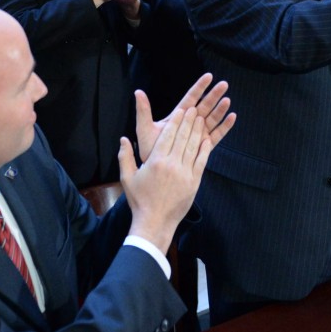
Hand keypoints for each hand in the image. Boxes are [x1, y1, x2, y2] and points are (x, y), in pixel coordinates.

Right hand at [119, 107, 212, 253]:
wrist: (155, 222)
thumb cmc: (139, 200)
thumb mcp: (127, 178)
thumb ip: (125, 157)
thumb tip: (123, 139)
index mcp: (155, 161)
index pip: (168, 136)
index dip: (176, 121)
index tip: (181, 110)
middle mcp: (171, 165)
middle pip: (183, 137)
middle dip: (189, 121)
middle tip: (194, 109)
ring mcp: (184, 173)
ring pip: (193, 147)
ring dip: (198, 131)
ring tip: (201, 119)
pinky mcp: (194, 183)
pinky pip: (201, 162)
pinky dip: (204, 149)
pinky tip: (207, 140)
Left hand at [135, 73, 234, 162]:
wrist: (156, 170)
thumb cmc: (149, 149)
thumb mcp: (145, 129)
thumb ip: (143, 111)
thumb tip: (137, 92)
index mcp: (178, 116)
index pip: (191, 97)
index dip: (200, 87)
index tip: (209, 76)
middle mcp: (190, 122)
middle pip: (205, 105)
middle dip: (214, 95)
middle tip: (224, 84)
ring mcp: (198, 133)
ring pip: (212, 119)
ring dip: (220, 109)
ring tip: (227, 100)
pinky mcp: (203, 145)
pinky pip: (216, 135)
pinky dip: (225, 127)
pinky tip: (232, 117)